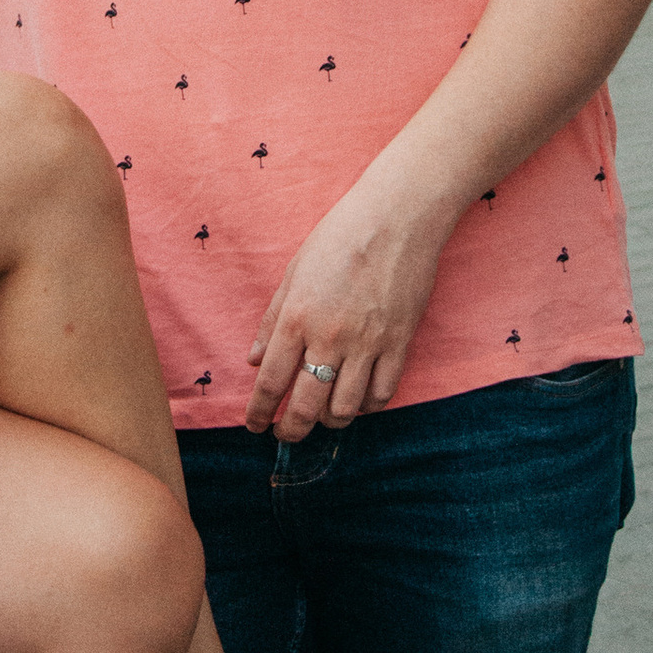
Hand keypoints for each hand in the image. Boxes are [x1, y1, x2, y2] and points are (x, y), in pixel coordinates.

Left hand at [245, 164, 455, 438]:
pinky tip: (358, 402)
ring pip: (344, 408)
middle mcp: (329, 338)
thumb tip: (253, 359)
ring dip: (329, 421)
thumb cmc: (339, 237)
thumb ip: (271, 320)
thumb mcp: (294, 272)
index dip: (259, 411)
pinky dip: (367, 407)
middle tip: (285, 434)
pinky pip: (382, 393)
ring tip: (322, 417)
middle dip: (290, 430)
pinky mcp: (399, 343)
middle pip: (306, 406)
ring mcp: (367, 344)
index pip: (271, 381)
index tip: (255, 425)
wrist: (397, 218)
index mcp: (297, 318)